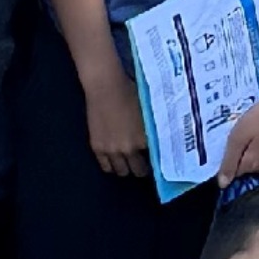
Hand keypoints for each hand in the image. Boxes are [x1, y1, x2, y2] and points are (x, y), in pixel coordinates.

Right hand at [82, 59, 150, 179]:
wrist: (105, 87)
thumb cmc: (131, 93)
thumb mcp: (149, 113)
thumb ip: (154, 130)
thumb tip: (160, 140)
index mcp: (145, 140)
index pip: (156, 162)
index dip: (157, 163)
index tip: (158, 162)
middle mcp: (129, 149)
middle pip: (138, 171)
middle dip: (142, 169)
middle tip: (143, 163)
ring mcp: (112, 150)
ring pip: (121, 172)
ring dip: (126, 168)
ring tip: (128, 161)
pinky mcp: (97, 148)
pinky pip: (105, 167)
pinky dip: (111, 166)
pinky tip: (115, 160)